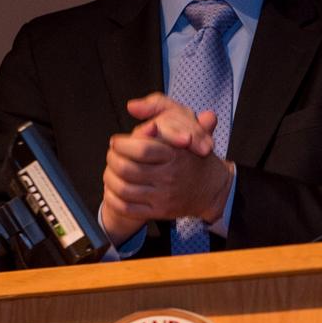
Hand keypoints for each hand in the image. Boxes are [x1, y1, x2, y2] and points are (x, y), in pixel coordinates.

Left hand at [100, 92, 233, 243]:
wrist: (212, 189)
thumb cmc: (192, 159)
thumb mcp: (186, 133)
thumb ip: (161, 123)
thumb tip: (136, 111)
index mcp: (175, 156)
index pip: (141, 150)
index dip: (122, 145)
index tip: (116, 141)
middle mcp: (170, 177)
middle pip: (127, 169)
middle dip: (112, 161)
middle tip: (111, 156)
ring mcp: (164, 196)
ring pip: (124, 189)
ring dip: (110, 179)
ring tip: (109, 171)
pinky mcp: (159, 212)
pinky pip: (127, 208)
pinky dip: (113, 199)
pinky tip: (112, 190)